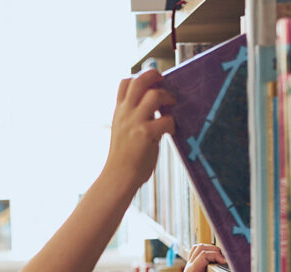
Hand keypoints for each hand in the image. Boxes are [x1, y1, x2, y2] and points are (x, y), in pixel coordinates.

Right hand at [103, 69, 175, 188]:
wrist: (118, 177)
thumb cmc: (124, 157)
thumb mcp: (122, 130)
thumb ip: (134, 116)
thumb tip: (154, 105)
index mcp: (119, 112)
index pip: (125, 83)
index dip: (140, 77)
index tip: (151, 83)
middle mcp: (126, 114)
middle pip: (139, 81)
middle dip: (155, 76)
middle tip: (164, 84)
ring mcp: (135, 123)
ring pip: (154, 95)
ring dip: (167, 98)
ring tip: (171, 107)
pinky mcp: (146, 134)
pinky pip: (166, 119)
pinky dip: (172, 123)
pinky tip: (170, 131)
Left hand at [172, 244, 226, 271]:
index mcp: (192, 271)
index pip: (204, 255)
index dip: (216, 256)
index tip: (225, 263)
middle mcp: (190, 266)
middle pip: (201, 247)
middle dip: (214, 250)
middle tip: (224, 260)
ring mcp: (191, 267)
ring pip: (199, 249)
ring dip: (210, 250)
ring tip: (219, 260)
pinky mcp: (193, 269)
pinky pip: (199, 255)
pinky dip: (207, 254)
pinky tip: (214, 264)